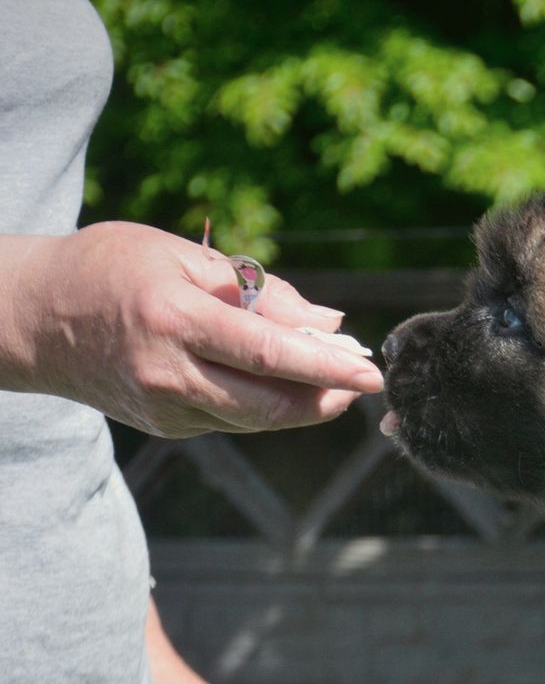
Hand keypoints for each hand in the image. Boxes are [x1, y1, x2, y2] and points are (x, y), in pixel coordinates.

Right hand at [0, 221, 383, 436]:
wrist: (30, 317)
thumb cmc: (109, 268)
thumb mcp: (181, 256)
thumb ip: (261, 290)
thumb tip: (329, 322)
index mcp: (174, 319)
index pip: (268, 353)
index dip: (327, 367)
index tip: (372, 373)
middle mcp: (170, 373)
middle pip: (272, 403)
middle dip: (328, 396)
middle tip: (363, 379)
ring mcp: (167, 408)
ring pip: (258, 419)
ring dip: (305, 403)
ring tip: (334, 378)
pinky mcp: (167, 427)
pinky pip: (234, 419)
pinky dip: (268, 404)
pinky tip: (285, 383)